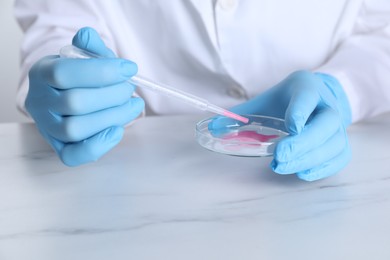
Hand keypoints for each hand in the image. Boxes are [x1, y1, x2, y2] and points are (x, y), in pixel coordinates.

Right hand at [26, 27, 143, 165]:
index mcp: (43, 73)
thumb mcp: (85, 57)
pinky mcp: (59, 147)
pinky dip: (99, 144)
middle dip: (112, 95)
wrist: (68, 95)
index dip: (101, 72)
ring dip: (113, 117)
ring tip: (133, 106)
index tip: (129, 69)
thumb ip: (90, 48)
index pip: (65, 73)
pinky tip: (118, 129)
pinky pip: (74, 155)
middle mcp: (40, 102)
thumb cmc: (81, 76)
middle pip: (75, 103)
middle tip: (130, 89)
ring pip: (76, 129)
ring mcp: (48, 128)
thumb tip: (88, 36)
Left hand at [225, 71, 351, 180]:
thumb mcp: (266, 100)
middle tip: (280, 156)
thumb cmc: (288, 100)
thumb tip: (212, 127)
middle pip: (326, 124)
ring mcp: (339, 126)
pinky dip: (322, 168)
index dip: (300, 112)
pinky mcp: (340, 143)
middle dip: (303, 142)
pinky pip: (339, 158)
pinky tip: (302, 173)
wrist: (319, 98)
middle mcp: (328, 106)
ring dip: (309, 159)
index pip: (307, 97)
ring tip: (282, 167)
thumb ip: (241, 113)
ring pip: (334, 144)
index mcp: (307, 88)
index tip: (290, 127)